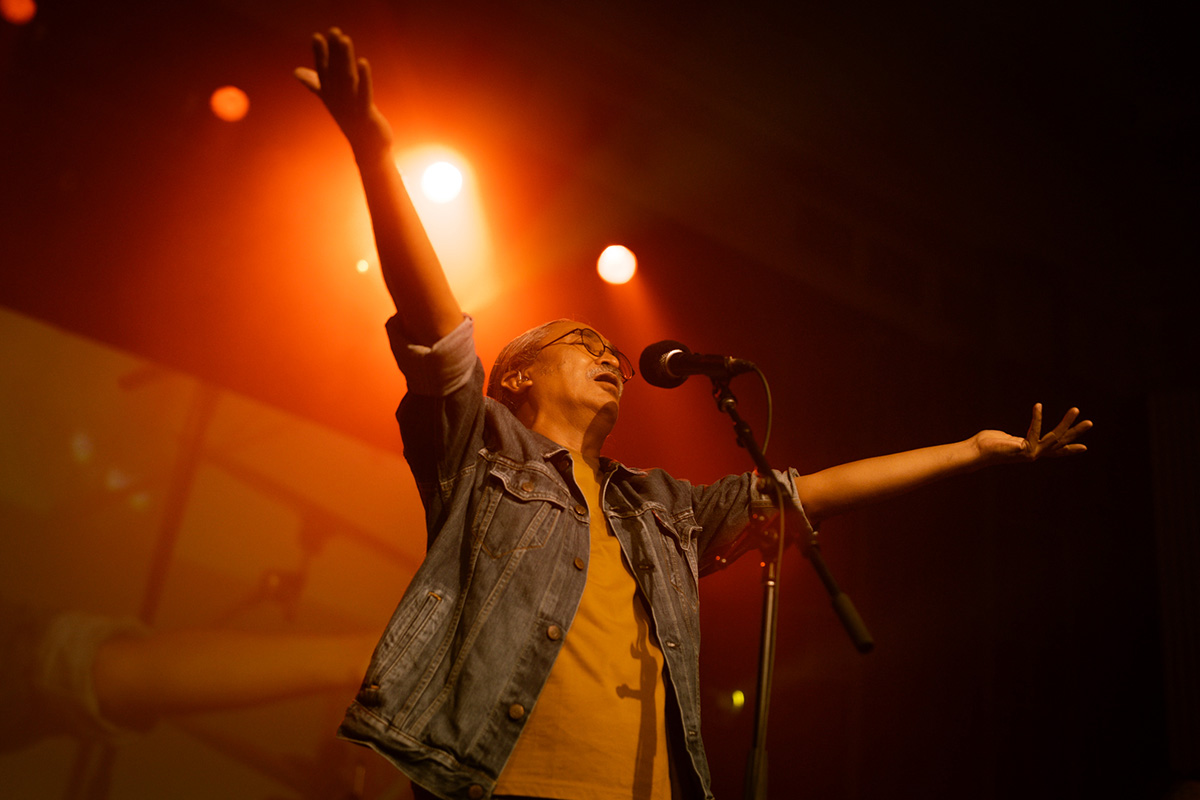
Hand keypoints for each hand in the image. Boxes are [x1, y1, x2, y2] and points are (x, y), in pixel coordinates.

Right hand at [294, 28, 393, 158]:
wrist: (368, 149)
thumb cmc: (351, 122)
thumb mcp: (331, 101)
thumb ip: (314, 84)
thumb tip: (296, 71)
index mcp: (330, 96)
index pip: (323, 72)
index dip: (320, 55)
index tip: (317, 36)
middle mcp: (337, 101)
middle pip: (335, 72)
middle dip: (334, 51)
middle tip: (334, 30)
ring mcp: (351, 108)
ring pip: (347, 79)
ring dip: (345, 59)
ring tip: (345, 40)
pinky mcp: (366, 114)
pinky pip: (364, 94)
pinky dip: (364, 78)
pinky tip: (363, 62)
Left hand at [973, 403, 1091, 464]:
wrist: (975, 452)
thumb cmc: (987, 443)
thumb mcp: (1006, 439)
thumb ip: (1017, 439)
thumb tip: (1017, 440)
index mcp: (1031, 451)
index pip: (1054, 451)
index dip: (1069, 449)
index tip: (1085, 447)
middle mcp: (1033, 454)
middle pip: (1060, 443)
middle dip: (1075, 432)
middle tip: (1090, 422)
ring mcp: (1030, 454)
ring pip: (1054, 437)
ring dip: (1066, 422)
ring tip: (1076, 409)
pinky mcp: (1023, 449)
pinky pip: (1034, 431)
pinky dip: (1036, 418)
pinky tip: (1038, 406)